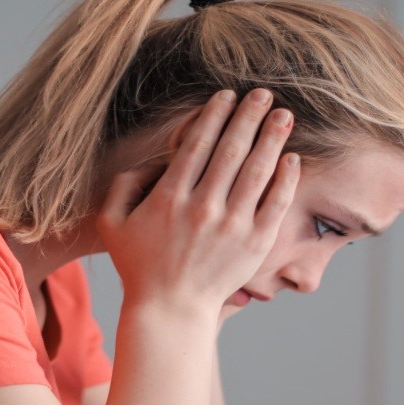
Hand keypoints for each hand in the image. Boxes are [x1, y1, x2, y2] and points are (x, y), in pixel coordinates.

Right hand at [97, 88, 300, 314]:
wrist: (170, 311)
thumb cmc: (139, 265)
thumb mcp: (112, 223)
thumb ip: (124, 184)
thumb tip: (154, 159)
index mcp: (170, 197)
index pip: (197, 144)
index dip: (214, 115)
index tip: (227, 96)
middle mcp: (203, 208)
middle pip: (231, 149)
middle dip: (248, 116)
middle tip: (262, 94)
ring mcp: (232, 226)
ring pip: (257, 171)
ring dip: (272, 137)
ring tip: (283, 115)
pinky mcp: (254, 244)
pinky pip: (275, 203)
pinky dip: (285, 178)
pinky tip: (291, 157)